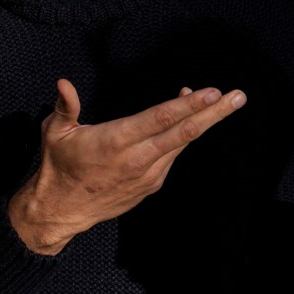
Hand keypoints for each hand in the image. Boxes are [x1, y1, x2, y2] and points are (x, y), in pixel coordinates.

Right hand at [8, 79, 245, 254]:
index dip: (188, 105)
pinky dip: (184, 136)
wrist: (61, 211)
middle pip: (184, 133)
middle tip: (238, 97)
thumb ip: (66, 106)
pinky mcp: (152, 184)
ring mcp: (147, 174)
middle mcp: (137, 159)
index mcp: (116, 141)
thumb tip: (63, 83)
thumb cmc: (58, 166)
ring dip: (203, 121)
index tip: (212, 92)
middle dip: (214, 113)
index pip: (160, 119)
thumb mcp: (55, 132)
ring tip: (223, 101)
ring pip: (182, 144)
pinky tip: (191, 118)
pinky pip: (174, 155)